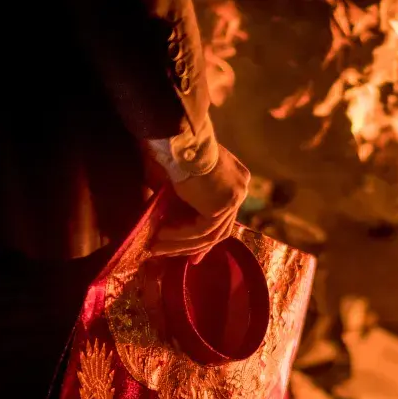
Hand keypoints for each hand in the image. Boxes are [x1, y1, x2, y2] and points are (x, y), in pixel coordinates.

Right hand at [150, 145, 250, 261]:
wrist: (178, 137)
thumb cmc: (173, 150)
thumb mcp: (181, 178)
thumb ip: (183, 200)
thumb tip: (167, 221)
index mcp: (235, 178)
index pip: (224, 214)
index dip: (208, 234)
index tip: (197, 249)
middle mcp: (240, 188)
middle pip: (222, 227)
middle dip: (200, 247)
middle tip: (185, 261)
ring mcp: (235, 197)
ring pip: (210, 232)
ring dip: (181, 244)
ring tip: (157, 248)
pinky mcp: (223, 205)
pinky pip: (202, 230)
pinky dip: (180, 237)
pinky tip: (161, 239)